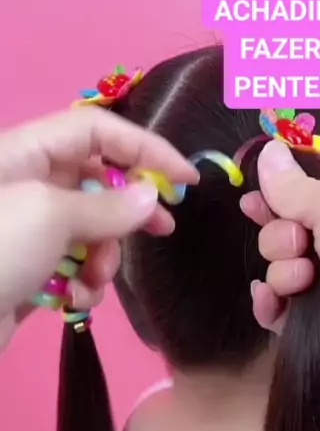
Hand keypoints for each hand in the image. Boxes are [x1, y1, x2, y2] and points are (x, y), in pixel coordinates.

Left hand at [0, 107, 197, 349]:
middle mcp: (26, 185)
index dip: (143, 146)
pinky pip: (73, 266)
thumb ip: (107, 205)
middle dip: (127, 209)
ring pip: (90, 230)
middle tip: (163, 228)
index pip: (95, 131)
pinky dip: (83, 282)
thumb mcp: (51, 215)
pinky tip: (74, 299)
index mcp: (24, 153)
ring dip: (103, 256)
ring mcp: (26, 231)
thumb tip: (150, 196)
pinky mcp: (27, 271)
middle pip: (96, 181)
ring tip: (93, 279)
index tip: (183, 178)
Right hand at [241, 140, 319, 381]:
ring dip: (282, 271)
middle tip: (301, 241)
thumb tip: (266, 151)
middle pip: (280, 238)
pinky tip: (271, 299)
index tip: (252, 203)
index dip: (271, 203)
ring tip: (305, 277)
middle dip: (279, 237)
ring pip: (277, 275)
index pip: (298, 204)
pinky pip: (277, 315)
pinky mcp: (317, 328)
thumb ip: (290, 185)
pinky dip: (269, 306)